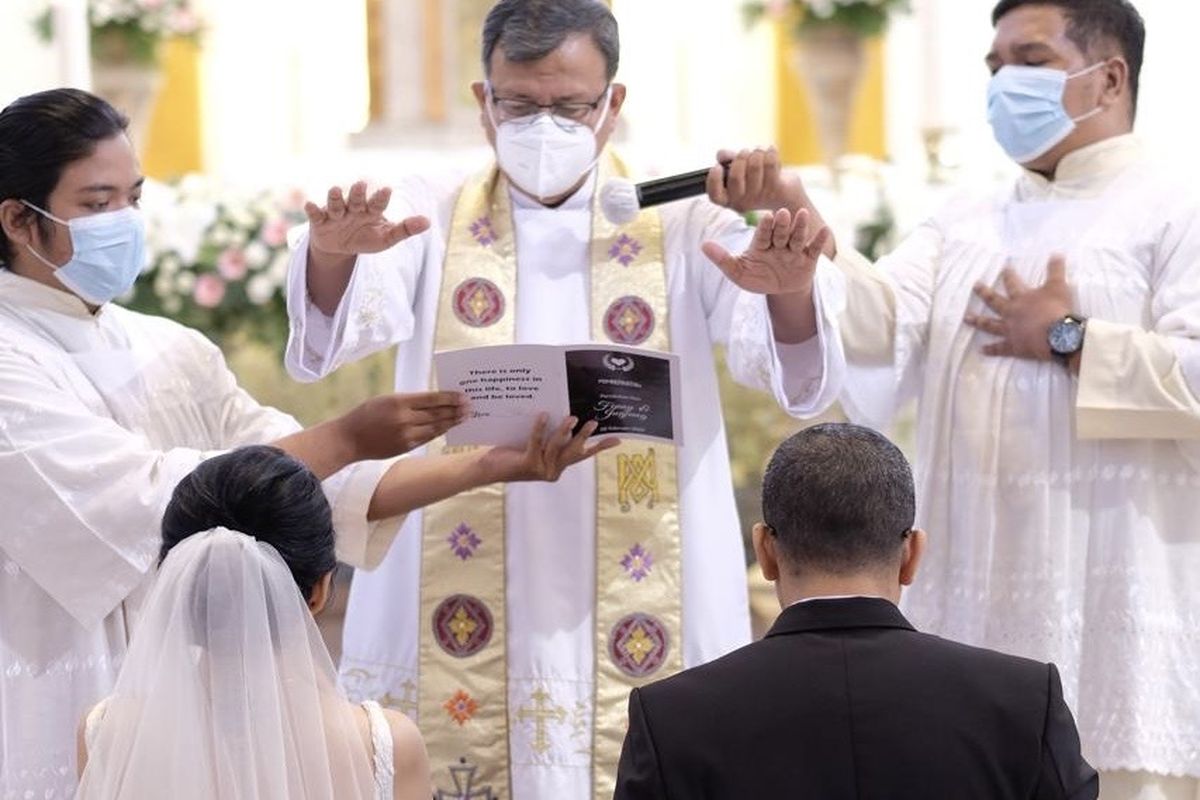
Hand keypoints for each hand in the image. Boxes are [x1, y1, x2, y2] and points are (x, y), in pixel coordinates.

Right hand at [304, 180, 430, 258]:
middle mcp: (353, 208)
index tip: (388, 189)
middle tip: (361, 184)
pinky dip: (312, 209)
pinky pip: (316, 214)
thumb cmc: (365, 237)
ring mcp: (336, 213)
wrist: (340, 247)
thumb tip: (428, 222)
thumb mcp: (386, 238)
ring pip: (335, 203)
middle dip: (358, 193)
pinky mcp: (320, 221)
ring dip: (335, 197)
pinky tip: (309, 205)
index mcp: (371, 210)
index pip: (377, 202)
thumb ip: (405, 230)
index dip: (381, 197)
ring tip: (335, 190)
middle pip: (356, 199)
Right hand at [339, 391, 468, 460]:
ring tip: (465, 417)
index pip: (431, 399)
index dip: (450, 397)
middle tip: (470, 406)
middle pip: (437, 413)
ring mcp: (406, 435)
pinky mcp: (406, 447)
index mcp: (399, 402)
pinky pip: (428, 437)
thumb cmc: (366, 415)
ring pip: (435, 427)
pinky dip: (440, 432)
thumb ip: (408, 401)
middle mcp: (404, 419)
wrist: (349, 439)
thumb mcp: (386, 400)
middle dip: (456, 410)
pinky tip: (448, 427)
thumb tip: (433, 401)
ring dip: (452, 421)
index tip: (463, 396)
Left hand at [480, 415, 620, 482]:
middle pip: (573, 451)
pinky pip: (537, 442)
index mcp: (557, 468)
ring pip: (557, 446)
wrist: (487, 467)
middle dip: (584, 436)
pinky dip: (540, 427)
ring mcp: (541, 470)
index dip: (599, 447)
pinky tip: (543, 414)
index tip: (617, 439)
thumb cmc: (511, 453)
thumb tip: (566, 416)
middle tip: (593, 422)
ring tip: (571, 417)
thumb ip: (550, 438)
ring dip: (564, 430)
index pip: (582, 456)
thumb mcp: (536, 445)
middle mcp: (552, 472)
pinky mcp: (528, 465)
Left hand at [701, 207, 830, 295]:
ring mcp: (794, 250)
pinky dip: (819, 240)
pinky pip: (814, 249)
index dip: (765, 227)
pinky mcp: (808, 259)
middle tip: (782, 213)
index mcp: (760, 244)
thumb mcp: (738, 273)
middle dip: (781, 225)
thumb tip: (703, 246)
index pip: (762, 234)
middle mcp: (778, 243)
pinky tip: (825, 230)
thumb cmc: (757, 278)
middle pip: (780, 233)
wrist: (779, 291)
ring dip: (800, 226)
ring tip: (802, 214)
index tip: (766, 217)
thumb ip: (722, 260)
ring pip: (797, 237)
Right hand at [707, 146, 803, 213]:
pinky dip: (770, 152)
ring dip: (757, 152)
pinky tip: (771, 150)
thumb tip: (720, 154)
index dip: (714, 180)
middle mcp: (742, 201)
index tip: (717, 166)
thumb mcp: (741, 169)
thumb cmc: (758, 179)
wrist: (786, 193)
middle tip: (745, 151)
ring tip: (759, 150)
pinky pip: (770, 164)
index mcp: (729, 199)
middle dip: (739, 158)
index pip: (715, 196)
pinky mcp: (776, 189)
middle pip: (735, 177)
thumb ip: (728, 160)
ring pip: (754, 167)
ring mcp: (759, 197)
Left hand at [964, 255, 1073, 360]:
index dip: (1008, 275)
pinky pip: (999, 348)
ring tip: (966, 318)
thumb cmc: (1057, 310)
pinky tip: (982, 350)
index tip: (1003, 268)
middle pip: (994, 301)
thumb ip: (1056, 270)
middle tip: (974, 286)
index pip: (1012, 283)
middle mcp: (1010, 313)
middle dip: (984, 293)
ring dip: (978, 321)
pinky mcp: (1013, 347)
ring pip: (990, 325)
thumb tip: (1057, 253)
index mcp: (1021, 299)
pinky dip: (991, 350)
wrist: (1058, 336)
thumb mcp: (1059, 286)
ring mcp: (1009, 330)